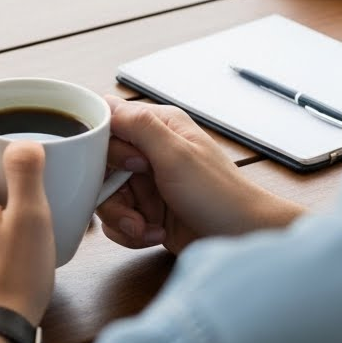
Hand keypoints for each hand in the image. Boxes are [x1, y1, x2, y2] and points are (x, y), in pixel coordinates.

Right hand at [97, 96, 303, 253]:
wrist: (240, 238)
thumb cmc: (219, 195)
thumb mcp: (175, 155)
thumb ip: (138, 125)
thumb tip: (103, 103)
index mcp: (158, 126)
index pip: (108, 123)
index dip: (106, 148)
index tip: (128, 166)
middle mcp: (149, 151)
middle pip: (100, 166)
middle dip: (112, 193)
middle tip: (136, 204)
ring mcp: (146, 183)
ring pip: (106, 196)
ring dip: (122, 217)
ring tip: (146, 227)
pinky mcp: (146, 211)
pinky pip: (117, 220)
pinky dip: (131, 232)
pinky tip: (155, 234)